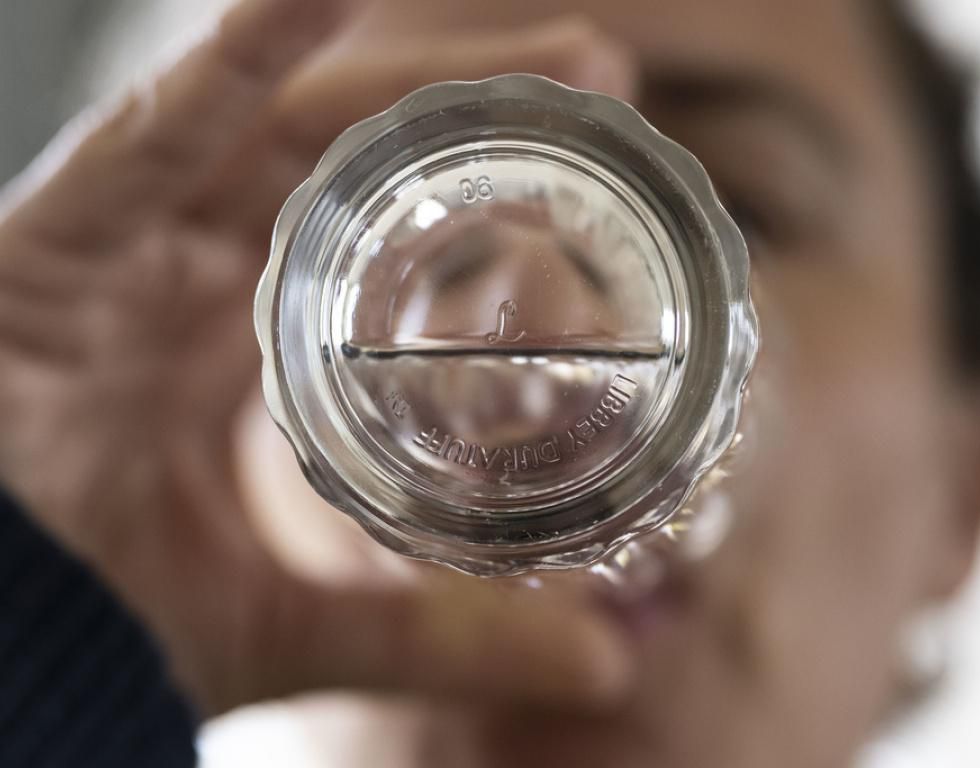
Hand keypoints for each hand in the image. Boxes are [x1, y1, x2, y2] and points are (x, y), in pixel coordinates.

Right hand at [0, 0, 636, 716]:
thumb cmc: (105, 624)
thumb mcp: (300, 625)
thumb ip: (438, 637)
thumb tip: (603, 666)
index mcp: (253, 345)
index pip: (382, 237)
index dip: (484, 198)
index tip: (600, 175)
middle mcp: (194, 276)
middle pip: (349, 161)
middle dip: (472, 107)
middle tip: (600, 76)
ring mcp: (124, 252)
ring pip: (269, 128)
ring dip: (394, 71)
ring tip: (546, 44)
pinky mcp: (48, 248)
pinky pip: (143, 141)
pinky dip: (224, 68)